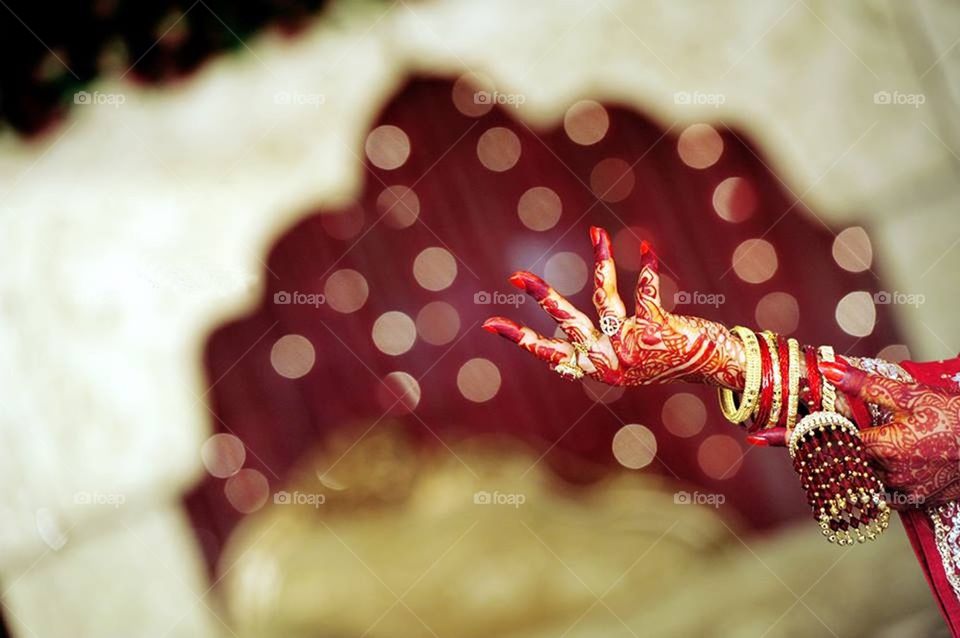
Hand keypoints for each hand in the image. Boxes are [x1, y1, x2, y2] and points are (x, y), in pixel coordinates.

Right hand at [482, 227, 743, 387]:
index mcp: (595, 367)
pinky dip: (647, 266)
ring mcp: (632, 346)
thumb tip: (565, 342)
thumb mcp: (624, 357)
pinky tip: (646, 247)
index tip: (490, 323)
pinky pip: (646, 291)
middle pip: (568, 324)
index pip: (549, 353)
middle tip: (516, 276)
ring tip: (597, 233)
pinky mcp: (656, 330)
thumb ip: (596, 345)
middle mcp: (608, 360)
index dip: (519, 338)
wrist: (709, 365)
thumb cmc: (661, 357)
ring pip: (606, 299)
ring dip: (602, 261)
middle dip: (542, 297)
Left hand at [750, 360, 959, 506]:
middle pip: (831, 463)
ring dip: (835, 463)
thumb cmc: (957, 418)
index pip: (823, 440)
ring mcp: (900, 492)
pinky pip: (875, 491)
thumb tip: (827, 368)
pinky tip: (859, 461)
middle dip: (809, 449)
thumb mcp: (913, 395)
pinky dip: (863, 475)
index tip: (757, 436)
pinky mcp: (914, 502)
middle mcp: (885, 474)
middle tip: (783, 434)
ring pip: (851, 479)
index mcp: (881, 447)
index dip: (789, 437)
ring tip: (820, 444)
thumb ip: (867, 386)